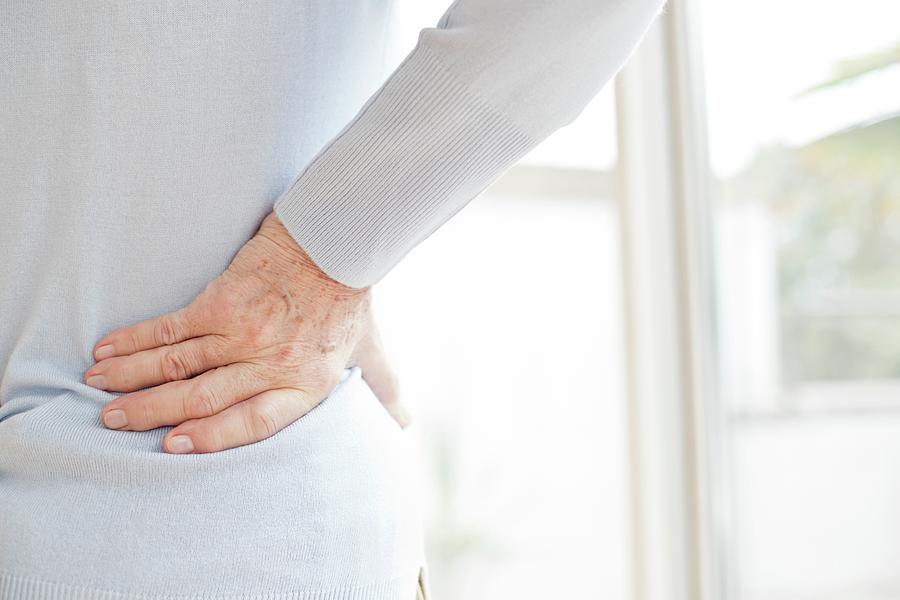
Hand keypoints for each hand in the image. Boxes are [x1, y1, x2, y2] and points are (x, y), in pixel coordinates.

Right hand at [85, 211, 409, 453]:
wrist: (337, 240)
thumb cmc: (352, 300)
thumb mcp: (372, 352)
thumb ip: (383, 389)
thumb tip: (403, 422)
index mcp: (306, 383)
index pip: (252, 422)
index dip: (211, 437)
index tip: (173, 446)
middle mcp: (271, 362)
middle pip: (202, 397)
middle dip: (152, 413)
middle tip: (113, 424)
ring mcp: (243, 332)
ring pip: (177, 364)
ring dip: (133, 380)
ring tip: (99, 394)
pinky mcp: (222, 300)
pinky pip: (171, 328)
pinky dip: (137, 341)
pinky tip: (108, 352)